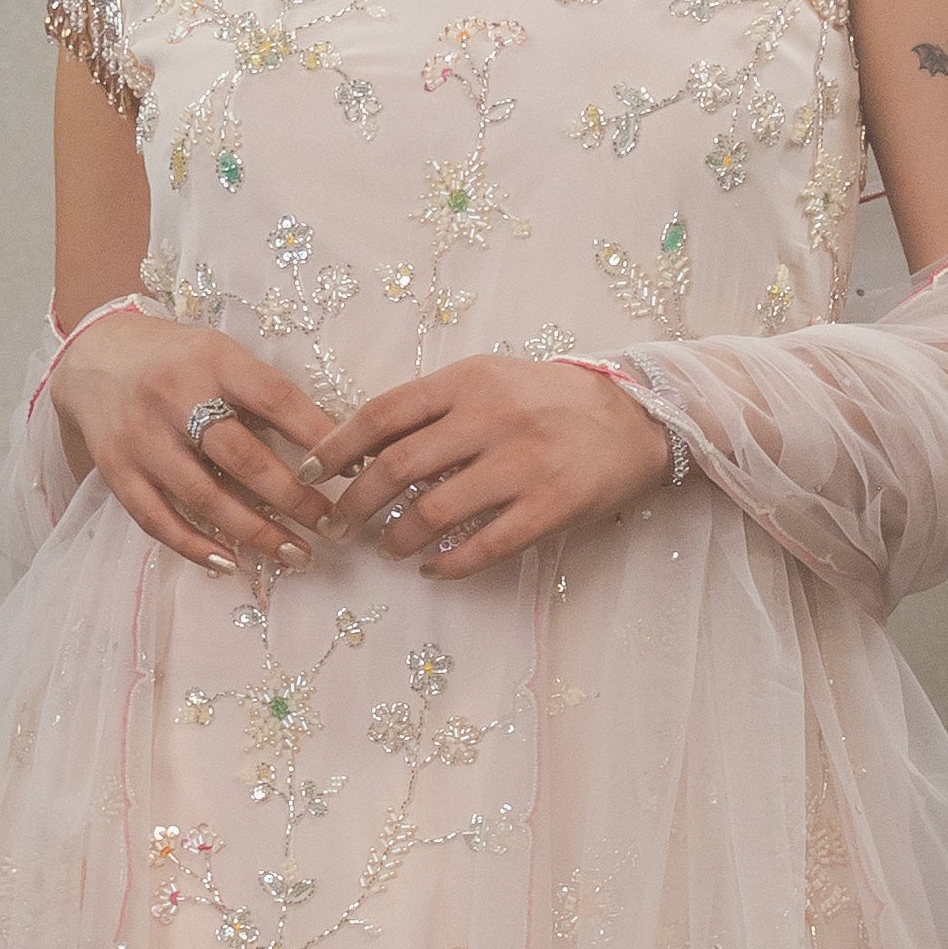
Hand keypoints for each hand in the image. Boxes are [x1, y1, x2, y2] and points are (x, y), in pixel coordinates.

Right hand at [51, 306, 344, 571]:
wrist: (93, 356)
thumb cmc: (175, 358)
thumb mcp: (220, 355)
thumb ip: (262, 393)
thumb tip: (330, 445)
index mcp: (212, 360)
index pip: (276, 400)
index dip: (318, 437)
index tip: (356, 470)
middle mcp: (174, 396)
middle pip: (244, 457)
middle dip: (296, 499)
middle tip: (334, 527)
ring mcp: (141, 437)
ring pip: (205, 496)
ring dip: (256, 532)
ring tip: (297, 554)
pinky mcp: (116, 469)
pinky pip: (156, 518)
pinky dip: (193, 545)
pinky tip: (229, 563)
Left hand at [306, 355, 668, 577]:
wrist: (636, 415)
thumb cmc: (550, 399)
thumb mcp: (491, 380)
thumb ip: (435, 406)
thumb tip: (365, 446)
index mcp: (470, 381)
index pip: (384, 413)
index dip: (337, 447)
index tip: (311, 473)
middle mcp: (493, 419)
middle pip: (399, 468)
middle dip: (356, 503)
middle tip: (339, 525)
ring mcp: (523, 465)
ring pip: (434, 513)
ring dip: (397, 539)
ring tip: (387, 548)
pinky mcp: (550, 507)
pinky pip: (484, 547)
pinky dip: (448, 564)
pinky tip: (433, 568)